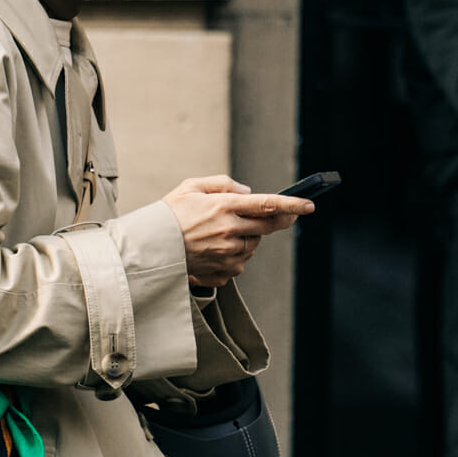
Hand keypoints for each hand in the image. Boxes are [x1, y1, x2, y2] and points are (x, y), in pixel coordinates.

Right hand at [162, 173, 311, 289]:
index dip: (292, 205)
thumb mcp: (191, 187)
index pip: (267, 205)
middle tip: (282, 215)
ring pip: (253, 246)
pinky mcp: (223, 271)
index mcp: (224, 207)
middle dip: (278, 220)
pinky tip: (214, 250)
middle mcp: (229, 231)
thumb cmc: (168, 215)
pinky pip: (240, 263)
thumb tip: (247, 191)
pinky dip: (234, 256)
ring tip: (222, 233)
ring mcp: (227, 254)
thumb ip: (223, 184)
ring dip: (248, 238)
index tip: (309, 205)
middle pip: (267, 227)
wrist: (147, 249)